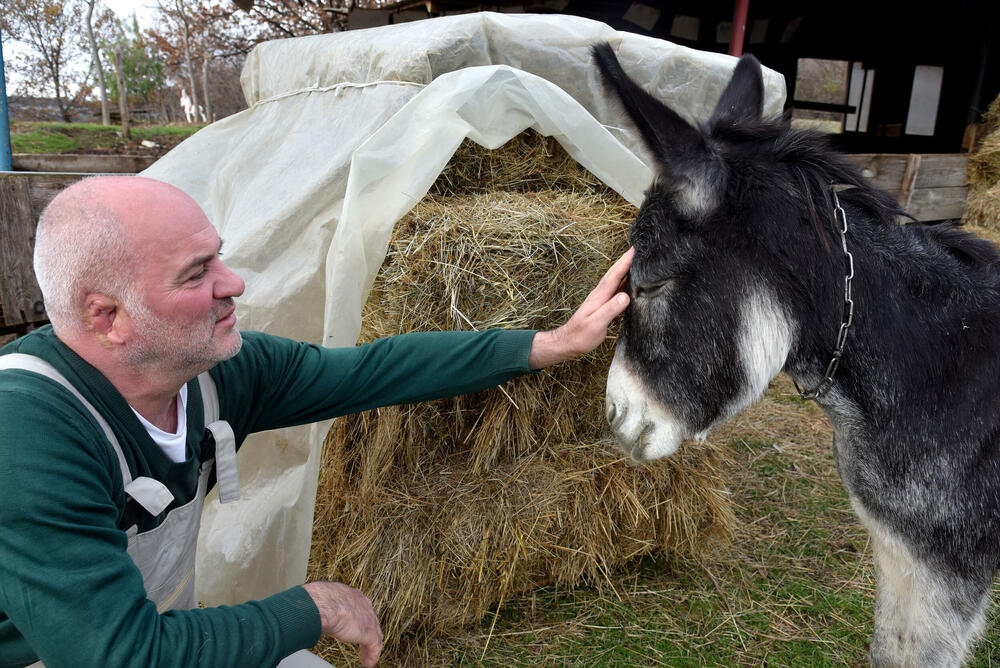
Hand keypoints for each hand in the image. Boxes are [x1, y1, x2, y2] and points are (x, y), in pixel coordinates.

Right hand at [303, 581, 382, 666]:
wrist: (323, 604)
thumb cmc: (318, 601)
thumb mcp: (322, 601)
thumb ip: (323, 607)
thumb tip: (310, 613)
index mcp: (352, 595)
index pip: (360, 607)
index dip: (359, 618)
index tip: (355, 627)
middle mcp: (363, 604)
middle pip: (370, 620)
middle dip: (367, 631)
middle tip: (363, 642)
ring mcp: (369, 618)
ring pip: (375, 635)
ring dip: (370, 648)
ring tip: (367, 658)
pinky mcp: (369, 632)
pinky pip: (374, 646)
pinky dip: (372, 656)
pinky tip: (368, 663)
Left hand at [528, 247, 632, 368]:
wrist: (568, 342)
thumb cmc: (581, 335)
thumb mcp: (596, 324)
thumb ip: (610, 310)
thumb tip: (625, 296)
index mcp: (600, 296)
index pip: (615, 275)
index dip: (625, 262)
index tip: (635, 249)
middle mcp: (600, 294)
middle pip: (615, 273)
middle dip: (626, 259)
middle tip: (638, 248)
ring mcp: (601, 298)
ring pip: (616, 279)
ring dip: (625, 268)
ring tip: (637, 260)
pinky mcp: (602, 304)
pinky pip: (616, 289)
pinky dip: (624, 281)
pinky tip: (630, 281)